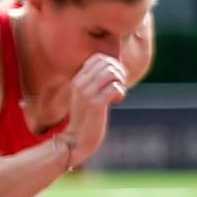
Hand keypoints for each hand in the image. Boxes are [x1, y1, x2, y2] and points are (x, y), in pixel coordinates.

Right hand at [61, 52, 128, 167]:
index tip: (115, 78)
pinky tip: (116, 101)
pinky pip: (115, 88)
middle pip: (107, 63)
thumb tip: (114, 67)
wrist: (76, 139)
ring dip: (120, 81)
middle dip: (119, 72)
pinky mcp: (96, 105)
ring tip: (117, 93)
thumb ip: (95, 81)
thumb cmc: (86, 117)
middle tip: (119, 85)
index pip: (98, 57)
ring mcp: (87, 94)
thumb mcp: (86, 95)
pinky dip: (120, 93)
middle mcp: (80, 83)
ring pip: (112, 73)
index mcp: (78, 79)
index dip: (112, 64)